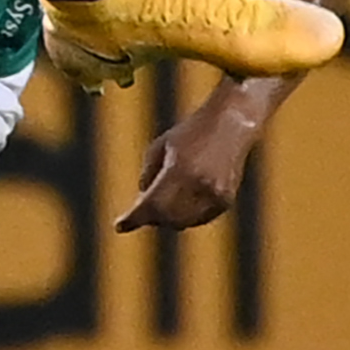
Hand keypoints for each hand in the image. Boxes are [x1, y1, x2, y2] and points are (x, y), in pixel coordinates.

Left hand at [115, 104, 259, 232]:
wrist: (230, 123)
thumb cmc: (190, 132)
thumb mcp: (160, 147)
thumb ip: (148, 175)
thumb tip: (143, 202)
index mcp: (180, 170)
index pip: (152, 204)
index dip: (134, 218)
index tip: (120, 226)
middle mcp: (200, 185)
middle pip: (166, 217)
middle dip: (149, 217)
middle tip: (138, 213)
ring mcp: (215, 195)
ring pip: (182, 222)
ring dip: (166, 219)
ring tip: (158, 207)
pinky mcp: (226, 200)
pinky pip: (198, 219)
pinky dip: (185, 217)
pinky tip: (178, 205)